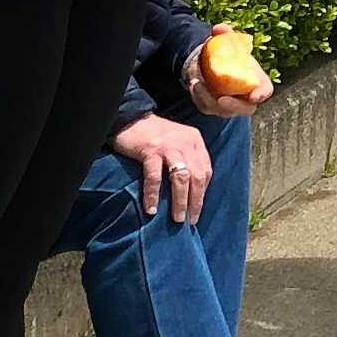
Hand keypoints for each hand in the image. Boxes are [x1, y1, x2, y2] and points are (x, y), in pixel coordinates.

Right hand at [114, 110, 214, 224]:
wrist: (130, 117)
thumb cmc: (154, 135)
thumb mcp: (177, 141)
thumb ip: (187, 158)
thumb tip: (191, 191)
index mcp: (194, 141)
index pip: (206, 170)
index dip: (203, 192)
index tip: (197, 209)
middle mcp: (185, 142)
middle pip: (197, 176)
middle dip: (195, 201)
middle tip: (190, 220)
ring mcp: (168, 146)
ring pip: (181, 177)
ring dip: (180, 200)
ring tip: (177, 218)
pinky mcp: (150, 150)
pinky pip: (155, 177)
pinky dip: (154, 194)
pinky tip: (151, 209)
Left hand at [185, 23, 272, 115]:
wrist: (214, 63)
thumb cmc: (228, 52)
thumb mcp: (227, 41)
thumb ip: (225, 34)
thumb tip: (219, 28)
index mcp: (257, 81)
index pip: (265, 91)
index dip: (262, 94)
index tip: (254, 96)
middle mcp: (246, 97)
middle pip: (246, 109)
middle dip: (234, 106)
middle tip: (221, 99)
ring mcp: (230, 105)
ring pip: (222, 111)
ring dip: (208, 99)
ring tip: (197, 83)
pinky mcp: (214, 107)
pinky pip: (207, 107)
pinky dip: (198, 97)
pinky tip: (193, 85)